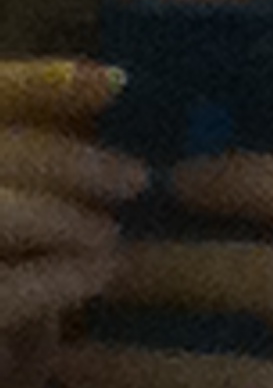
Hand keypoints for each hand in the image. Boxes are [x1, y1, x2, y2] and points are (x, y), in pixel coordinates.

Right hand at [0, 60, 147, 387]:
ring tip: (112, 235)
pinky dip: (41, 274)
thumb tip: (121, 163)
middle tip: (135, 177)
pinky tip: (93, 277)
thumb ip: (50, 232)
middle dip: (52, 149)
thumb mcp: (22, 303)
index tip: (117, 84)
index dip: (34, 84)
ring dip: (47, 208)